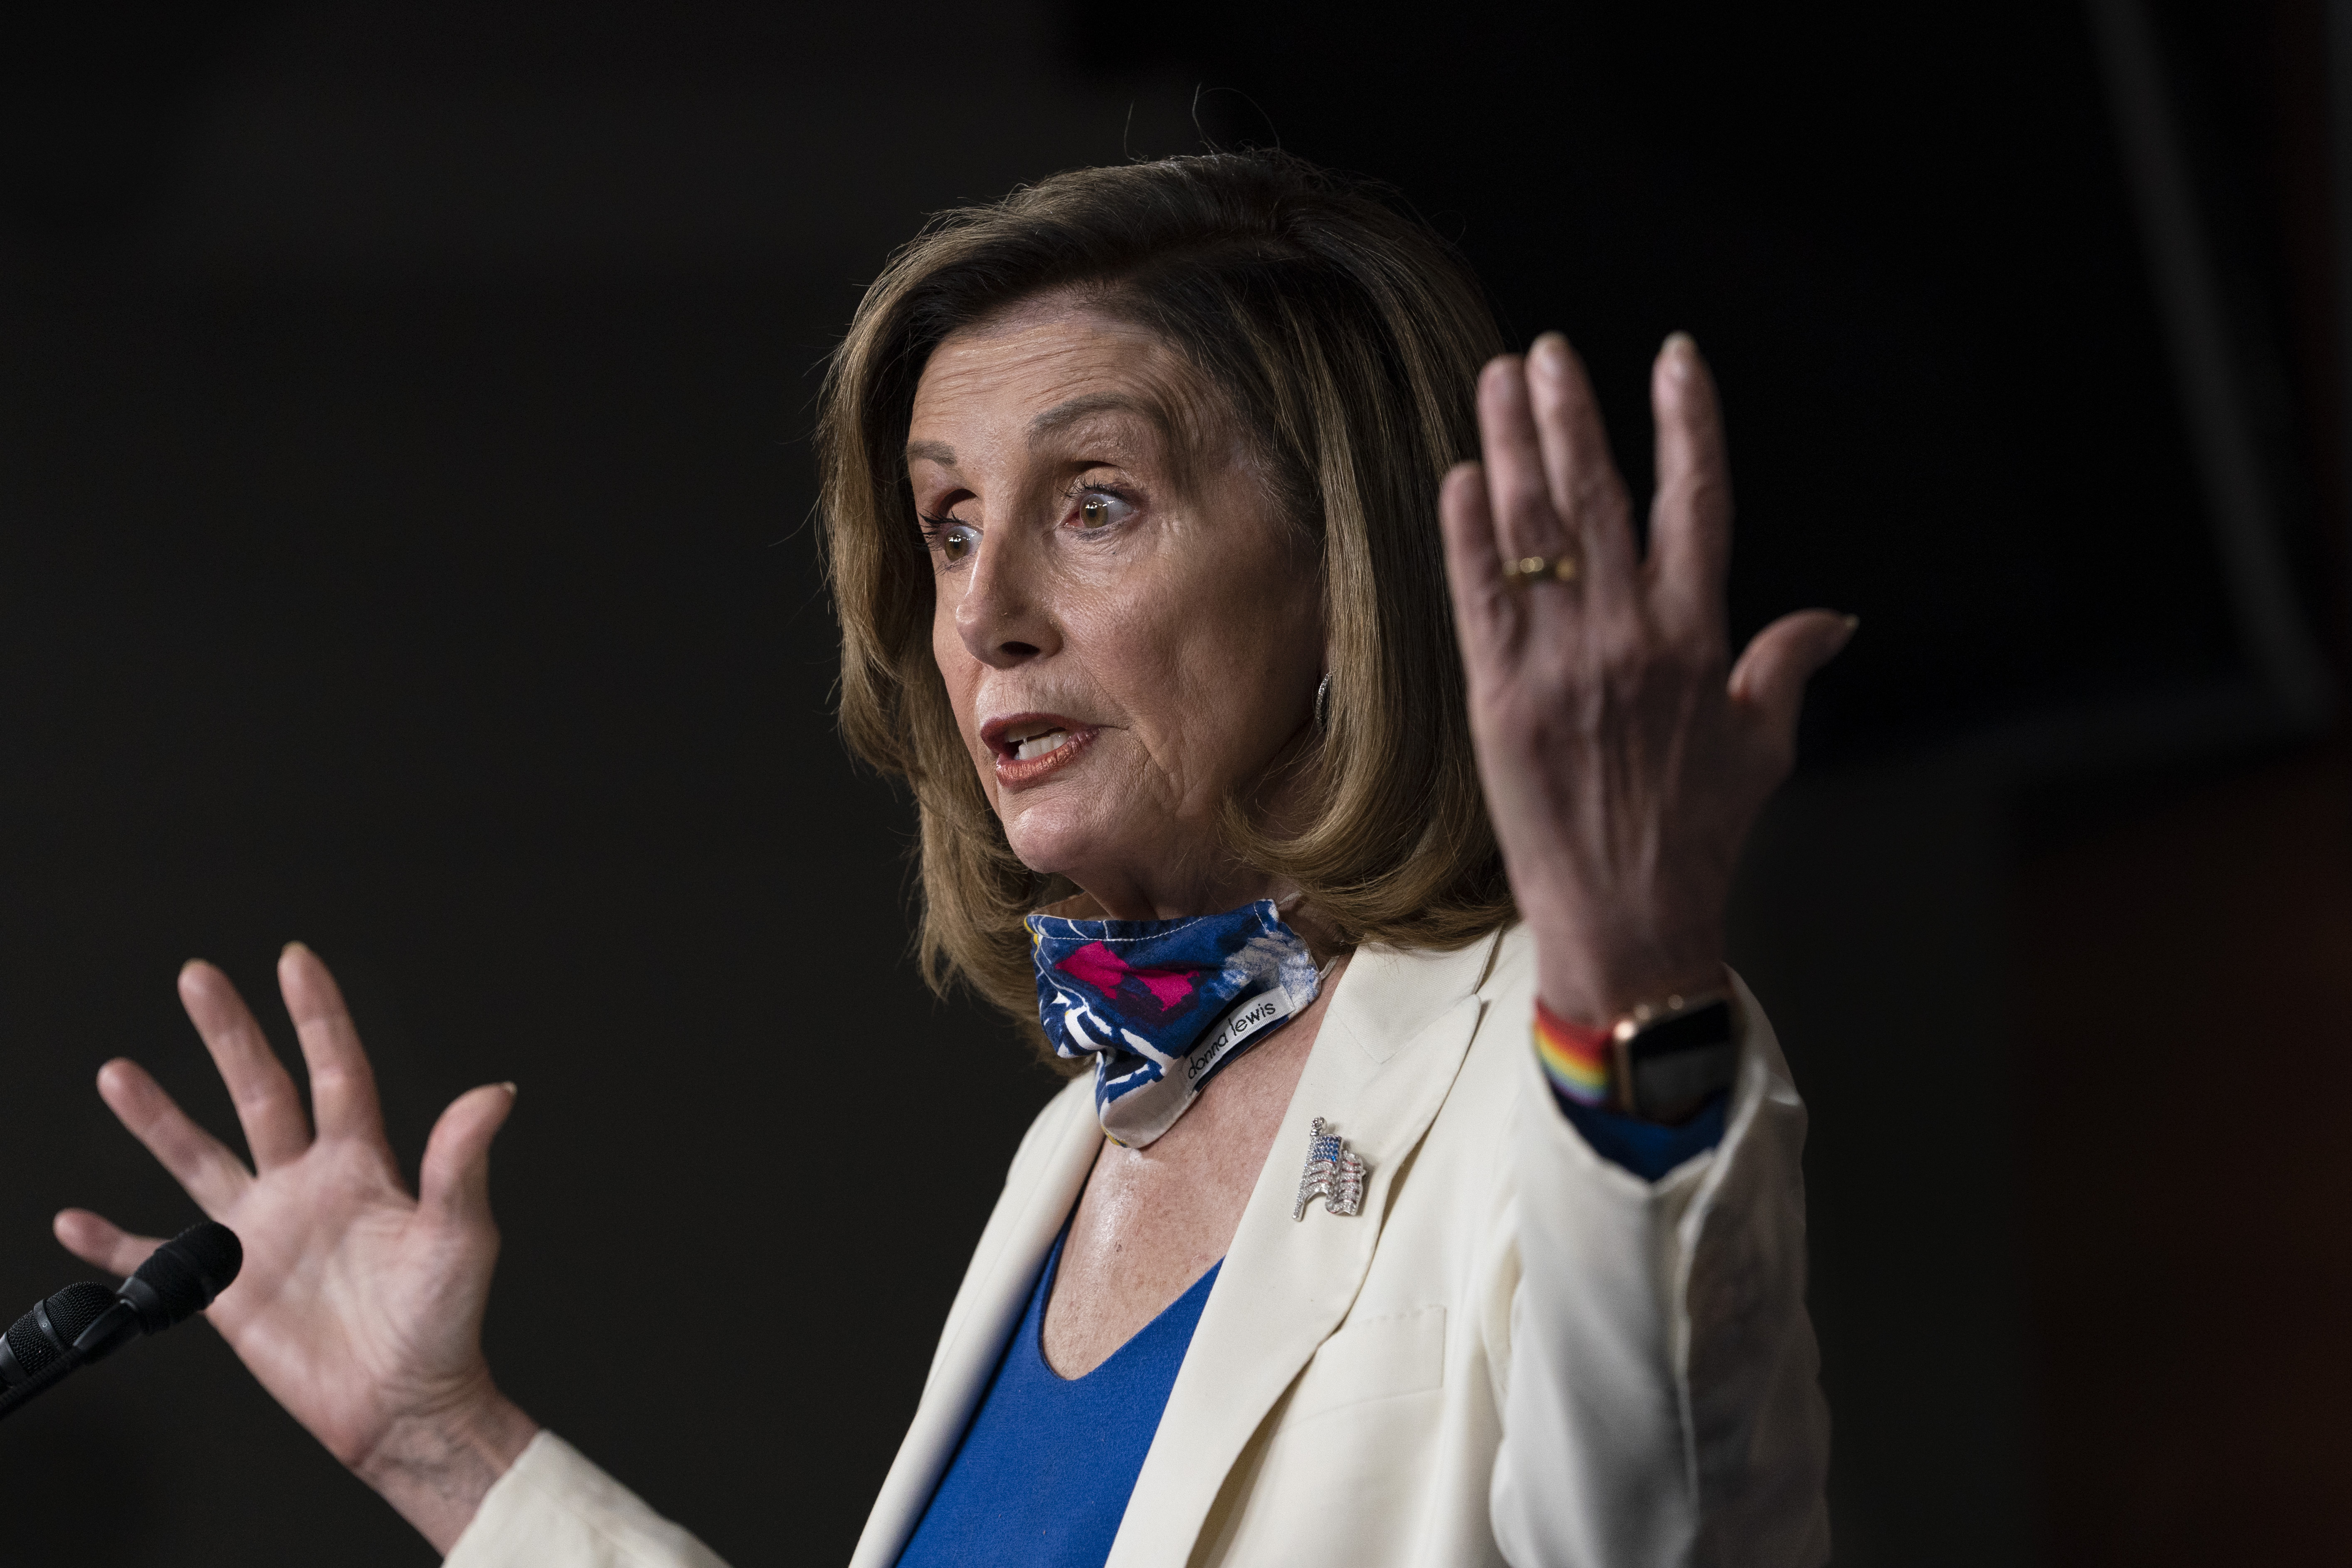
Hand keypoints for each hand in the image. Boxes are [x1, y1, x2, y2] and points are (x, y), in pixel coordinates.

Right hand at [55, 943, 535, 1552]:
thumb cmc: (444, 1323)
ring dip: (157, 1118)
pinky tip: (76, 1221)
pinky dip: (114, 1244)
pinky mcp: (227, 1288)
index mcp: (362, 1167)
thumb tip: (496, 1092)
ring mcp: (262, 1233)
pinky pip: (158, 1260)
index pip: (336, 1070)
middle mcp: (306, 1185)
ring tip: (118, 1072)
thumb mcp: (461, 1235)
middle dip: (230, 1034)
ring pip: (199, 1156)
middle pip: (260, 1092)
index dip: (317, 1016)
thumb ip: (463, 1163)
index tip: (295, 961)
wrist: (406, 1402)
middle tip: (198, 977)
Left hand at [1439, 333, 1853, 1027]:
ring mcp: (1562, 664)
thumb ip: (1786, 667)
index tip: (1673, 358)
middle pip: (1600, 496)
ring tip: (1498, 382)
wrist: (1630, 916)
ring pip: (1534, 531)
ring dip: (1512, 448)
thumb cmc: (1698, 835)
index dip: (1687, 422)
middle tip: (1549, 349)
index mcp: (1698, 638)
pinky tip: (1458, 478)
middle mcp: (1630, 637)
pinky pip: (1479, 598)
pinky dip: (1467, 534)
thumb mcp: (1764, 747)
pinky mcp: (1501, 699)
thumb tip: (1832, 617)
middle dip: (1572, 414)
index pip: (1699, 501)